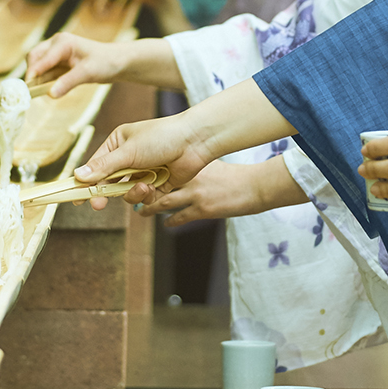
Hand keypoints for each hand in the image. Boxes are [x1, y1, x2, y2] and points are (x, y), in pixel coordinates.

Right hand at [26, 33, 119, 96]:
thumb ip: (68, 83)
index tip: (27, 88)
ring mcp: (57, 53)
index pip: (41, 57)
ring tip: (37, 93)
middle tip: (31, 91)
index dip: (33, 72)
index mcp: (63, 42)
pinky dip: (45, 81)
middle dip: (32, 74)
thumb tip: (50, 94)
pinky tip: (49, 89)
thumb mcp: (87, 73)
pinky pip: (47, 72)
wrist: (117, 62)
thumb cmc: (105, 63)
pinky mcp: (60, 63)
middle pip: (35, 58)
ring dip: (38, 79)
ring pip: (39, 66)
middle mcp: (56, 45)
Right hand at [76, 113, 212, 208]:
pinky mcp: (157, 183)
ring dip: (132, 192)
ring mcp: (143, 171)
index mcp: (118, 143)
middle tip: (98, 204)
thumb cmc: (161, 137)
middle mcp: (129, 158)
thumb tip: (78, 176)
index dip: (85, 181)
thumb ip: (104, 167)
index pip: (96, 165)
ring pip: (127, 192)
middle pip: (109, 182)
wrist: (194, 141)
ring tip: (144, 186)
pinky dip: (147, 195)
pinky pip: (144, 197)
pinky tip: (154, 186)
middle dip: (106, 193)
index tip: (76, 197)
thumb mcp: (128, 152)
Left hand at [141, 156, 303, 220]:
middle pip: (158, 184)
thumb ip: (193, 170)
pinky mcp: (203, 209)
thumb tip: (179, 172)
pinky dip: (169, 221)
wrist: (254, 187)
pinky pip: (179, 217)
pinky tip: (165, 223)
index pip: (162, 168)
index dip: (148, 174)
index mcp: (191, 165)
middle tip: (133, 197)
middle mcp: (190, 177)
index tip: (138, 178)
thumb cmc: (234, 176)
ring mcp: (195, 193)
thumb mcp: (211, 166)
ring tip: (142, 212)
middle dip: (143, 192)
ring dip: (150, 208)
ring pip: (163, 202)